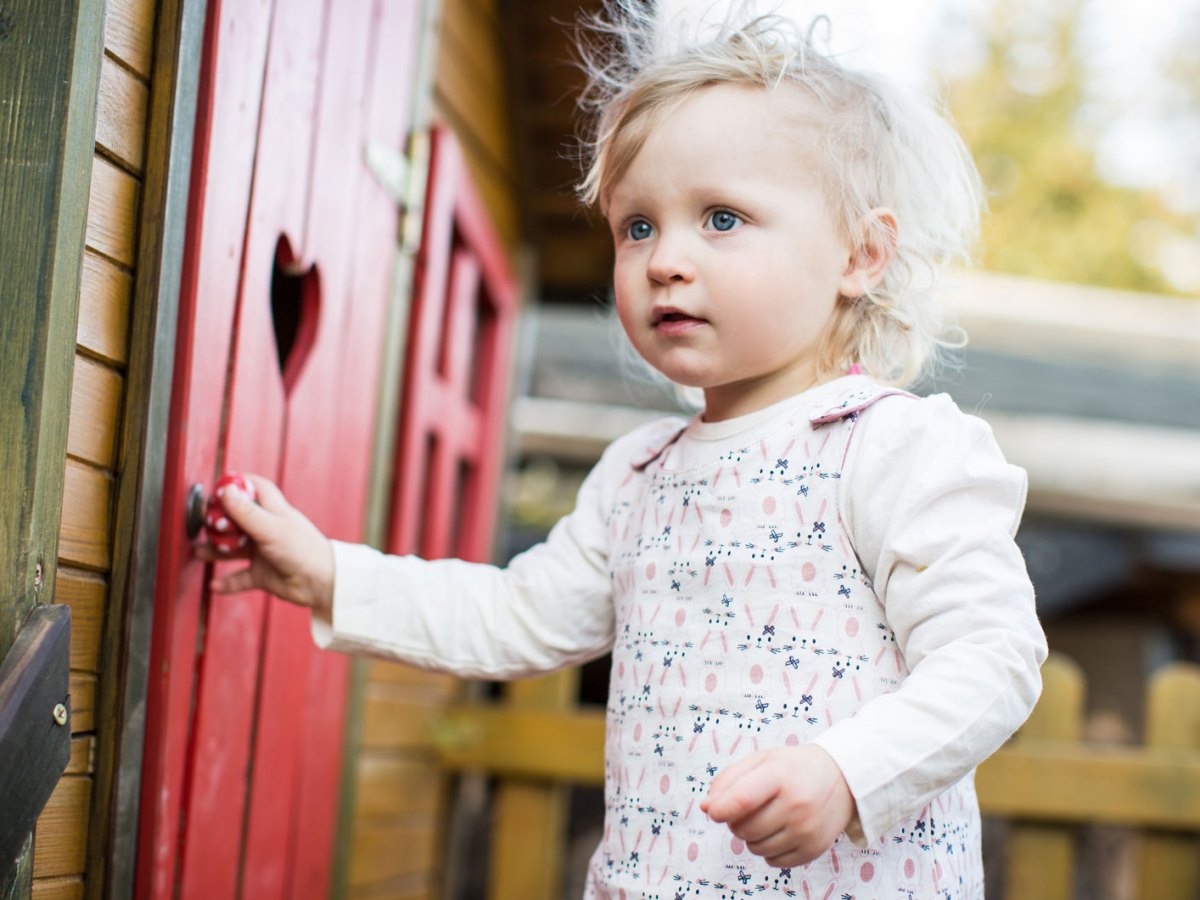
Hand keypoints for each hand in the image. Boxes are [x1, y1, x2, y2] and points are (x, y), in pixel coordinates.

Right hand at [197, 474, 333, 612]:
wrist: (322, 584)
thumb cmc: (304, 550)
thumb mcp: (272, 529)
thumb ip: (247, 513)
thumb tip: (226, 490)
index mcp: (273, 511)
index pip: (255, 488)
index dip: (237, 484)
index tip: (217, 486)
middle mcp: (266, 529)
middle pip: (236, 519)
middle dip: (218, 522)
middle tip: (204, 525)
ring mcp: (263, 552)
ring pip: (233, 548)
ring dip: (216, 550)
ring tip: (199, 551)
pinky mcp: (263, 575)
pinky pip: (239, 578)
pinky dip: (227, 582)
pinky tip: (215, 585)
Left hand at [702, 744, 854, 867]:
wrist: (841, 779)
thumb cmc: (792, 768)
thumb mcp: (761, 760)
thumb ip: (729, 779)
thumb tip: (707, 807)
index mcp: (780, 775)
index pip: (742, 799)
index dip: (720, 809)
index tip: (713, 812)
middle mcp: (796, 804)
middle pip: (744, 828)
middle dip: (735, 821)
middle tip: (748, 809)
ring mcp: (807, 830)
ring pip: (755, 848)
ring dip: (751, 836)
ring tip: (766, 817)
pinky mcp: (813, 849)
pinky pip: (773, 861)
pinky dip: (768, 849)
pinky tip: (779, 830)